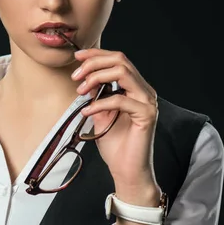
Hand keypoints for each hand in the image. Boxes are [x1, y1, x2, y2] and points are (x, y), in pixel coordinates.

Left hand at [71, 48, 160, 203]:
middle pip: (120, 61)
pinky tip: (88, 111)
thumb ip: (96, 94)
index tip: (77, 56)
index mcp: (134, 88)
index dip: (96, 54)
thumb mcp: (100, 113)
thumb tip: (83, 78)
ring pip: (123, 73)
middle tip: (75, 77)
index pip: (118, 60)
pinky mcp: (146, 115)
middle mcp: (144, 91)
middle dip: (93, 63)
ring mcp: (148, 102)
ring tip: (81, 91)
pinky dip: (100, 103)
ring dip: (96, 77)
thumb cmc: (115, 144)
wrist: (126, 169)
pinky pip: (120, 100)